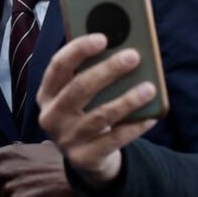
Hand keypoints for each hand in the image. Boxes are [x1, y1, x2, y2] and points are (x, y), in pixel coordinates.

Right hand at [36, 34, 156, 189]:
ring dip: (127, 100)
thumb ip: (91, 74)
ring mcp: (66, 139)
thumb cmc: (86, 113)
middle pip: (79, 88)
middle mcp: (51, 116)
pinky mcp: (84, 158)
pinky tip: (151, 116)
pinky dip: (134, 127)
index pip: (58, 66)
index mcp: (47, 94)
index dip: (79, 50)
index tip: (103, 38)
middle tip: (133, 56)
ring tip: (149, 88)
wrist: (86, 157)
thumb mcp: (81, 95)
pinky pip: (114, 139)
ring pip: (100, 115)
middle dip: (107, 70)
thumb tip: (123, 49)